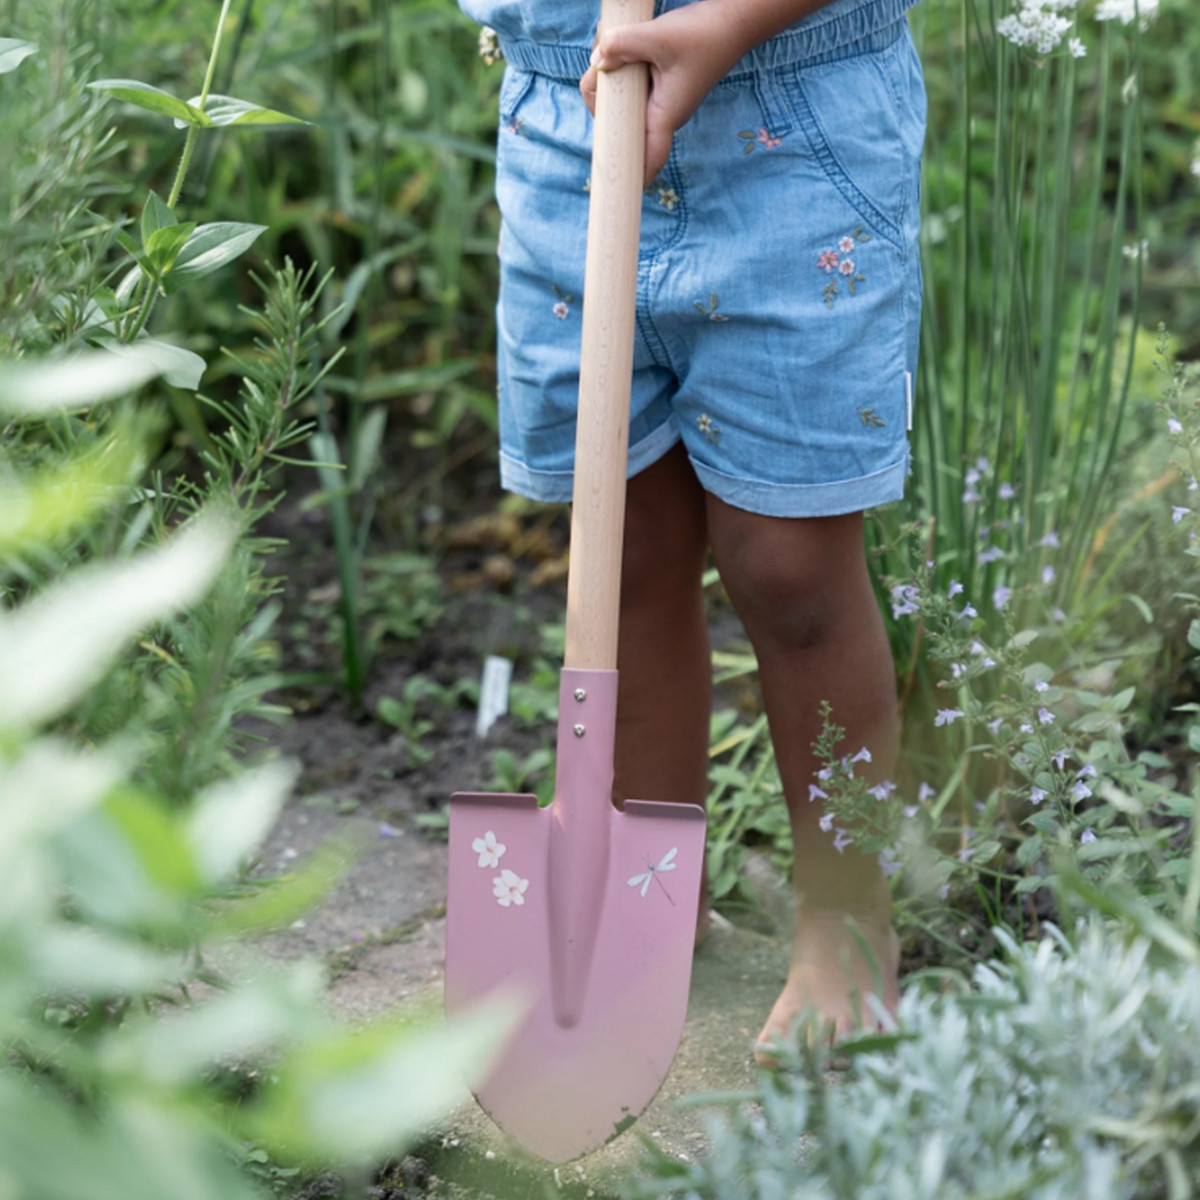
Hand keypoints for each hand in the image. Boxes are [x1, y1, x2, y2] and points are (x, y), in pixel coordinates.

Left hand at [579, 1, 751, 186]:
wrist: (733, 20)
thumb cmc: (705, 35)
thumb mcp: (660, 36)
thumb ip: (623, 45)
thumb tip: (596, 60)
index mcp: (665, 115)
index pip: (648, 158)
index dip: (632, 176)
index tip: (616, 189)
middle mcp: (662, 113)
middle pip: (620, 125)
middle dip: (600, 102)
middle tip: (597, 72)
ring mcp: (659, 99)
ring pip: (621, 101)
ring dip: (608, 79)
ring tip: (612, 49)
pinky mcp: (658, 82)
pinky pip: (629, 84)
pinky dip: (620, 68)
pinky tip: (620, 47)